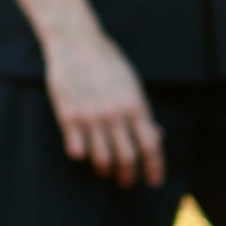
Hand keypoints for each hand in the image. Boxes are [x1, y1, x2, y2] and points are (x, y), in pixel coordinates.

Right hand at [44, 25, 162, 187]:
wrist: (75, 42)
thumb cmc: (107, 61)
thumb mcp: (132, 84)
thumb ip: (143, 113)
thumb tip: (156, 135)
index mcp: (136, 106)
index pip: (151, 147)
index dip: (154, 168)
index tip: (153, 181)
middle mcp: (115, 115)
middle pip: (127, 158)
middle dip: (128, 176)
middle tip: (126, 182)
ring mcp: (91, 116)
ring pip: (102, 158)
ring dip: (104, 170)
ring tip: (104, 171)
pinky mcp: (68, 116)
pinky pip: (76, 149)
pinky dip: (81, 156)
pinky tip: (82, 154)